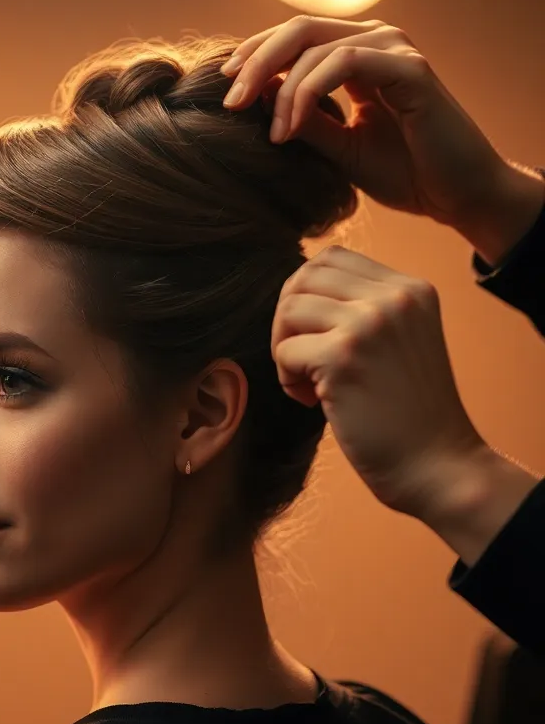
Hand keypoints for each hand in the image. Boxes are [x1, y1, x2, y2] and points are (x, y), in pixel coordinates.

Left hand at [220, 16, 515, 235]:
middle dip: (256, 62)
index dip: (255, 55)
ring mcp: (395, 48)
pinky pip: (345, 63)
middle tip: (230, 101)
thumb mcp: (338, 147)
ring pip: (316, 46)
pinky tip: (290, 128)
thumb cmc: (403, 172)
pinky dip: (309, 93)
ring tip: (269, 133)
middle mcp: (376, 39)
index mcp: (358, 53)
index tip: (225, 89)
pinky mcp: (409, 68)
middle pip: (298, 29)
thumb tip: (257, 98)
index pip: (295, 37)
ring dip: (282, 89)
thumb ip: (302, 118)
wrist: (455, 197)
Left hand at [271, 243, 486, 516]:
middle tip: (301, 359)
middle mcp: (394, 297)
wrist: (439, 466)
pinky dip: (287, 378)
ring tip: (307, 382)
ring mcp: (369, 324)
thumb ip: (364, 310)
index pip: (333, 257)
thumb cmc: (409, 415)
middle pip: (305, 276)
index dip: (307, 294)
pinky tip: (312, 402)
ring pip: (289, 309)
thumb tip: (295, 293)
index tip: (315, 335)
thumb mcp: (400, 342)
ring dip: (284, 348)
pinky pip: (285, 351)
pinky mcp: (344, 357)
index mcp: (411, 289)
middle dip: (288, 318)